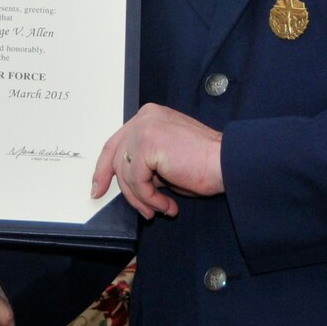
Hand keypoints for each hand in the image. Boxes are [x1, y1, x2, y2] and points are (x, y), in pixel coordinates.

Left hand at [91, 103, 223, 218]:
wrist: (228, 163)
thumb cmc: (206, 163)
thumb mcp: (167, 161)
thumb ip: (147, 164)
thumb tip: (130, 183)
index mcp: (150, 116)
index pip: (117, 141)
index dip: (104, 167)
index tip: (98, 186)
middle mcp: (144, 117)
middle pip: (116, 156)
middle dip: (122, 188)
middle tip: (137, 209)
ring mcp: (144, 128)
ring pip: (126, 173)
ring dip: (143, 198)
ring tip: (160, 209)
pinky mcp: (147, 144)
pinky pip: (137, 181)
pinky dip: (150, 198)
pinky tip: (166, 205)